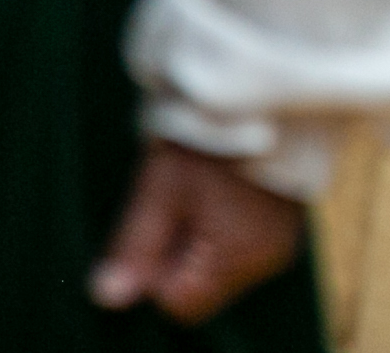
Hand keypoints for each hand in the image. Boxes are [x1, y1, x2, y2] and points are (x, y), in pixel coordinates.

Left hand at [90, 140, 302, 322]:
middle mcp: (266, 259)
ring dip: (196, 240)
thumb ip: (135, 247)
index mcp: (240, 255)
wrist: (266, 88)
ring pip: (215, 267)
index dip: (154, 269)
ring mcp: (279, 242)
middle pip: (199, 287)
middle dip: (176, 254)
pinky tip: (220, 188)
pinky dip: (219, 228)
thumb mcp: (162, 186)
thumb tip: (107, 298)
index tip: (156, 221)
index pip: (179, 302)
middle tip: (177, 198)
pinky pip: (237, 248)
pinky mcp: (282, 225)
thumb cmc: (212, 134)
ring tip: (202, 187)